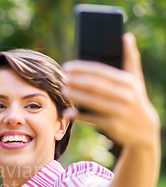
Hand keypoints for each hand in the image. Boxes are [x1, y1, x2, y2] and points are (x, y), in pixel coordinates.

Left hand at [63, 32, 159, 148]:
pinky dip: (79, 116)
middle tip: (62, 78)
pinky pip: (92, 119)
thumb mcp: (136, 79)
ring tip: (63, 90)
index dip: (81, 68)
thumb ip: (130, 58)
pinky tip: (68, 112)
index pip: (100, 71)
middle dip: (76, 81)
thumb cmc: (135, 99)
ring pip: (92, 101)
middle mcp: (125, 95)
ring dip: (75, 95)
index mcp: (128, 82)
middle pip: (94, 85)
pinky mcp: (113, 126)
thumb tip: (126, 36)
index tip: (67, 66)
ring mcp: (118, 111)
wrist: (144, 129)